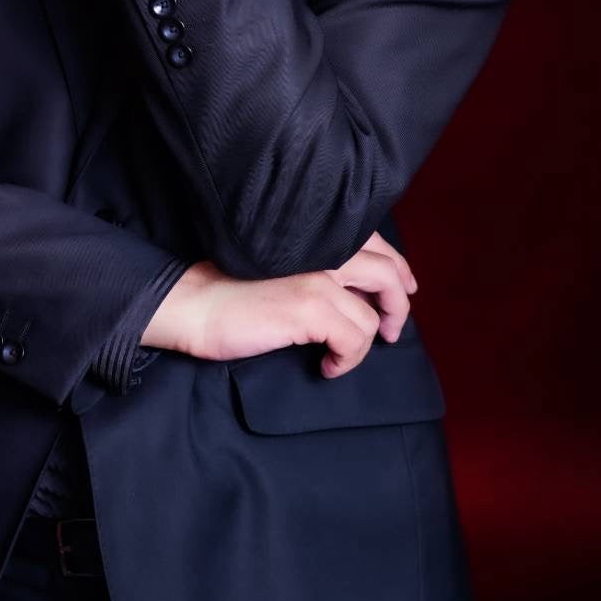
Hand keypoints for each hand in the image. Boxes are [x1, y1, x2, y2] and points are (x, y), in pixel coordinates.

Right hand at [145, 234, 418, 379]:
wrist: (196, 304)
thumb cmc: (231, 287)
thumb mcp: (281, 264)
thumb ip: (315, 263)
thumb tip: (355, 290)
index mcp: (316, 234)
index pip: (374, 242)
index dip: (396, 265)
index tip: (404, 286)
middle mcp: (323, 249)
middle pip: (387, 273)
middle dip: (398, 304)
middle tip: (393, 329)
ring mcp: (319, 277)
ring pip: (373, 314)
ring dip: (366, 341)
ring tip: (344, 355)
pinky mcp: (310, 307)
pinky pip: (355, 339)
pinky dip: (347, 359)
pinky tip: (327, 366)